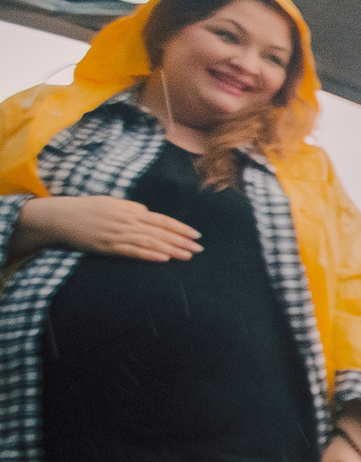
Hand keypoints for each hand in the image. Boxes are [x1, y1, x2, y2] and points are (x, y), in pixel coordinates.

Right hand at [11, 196, 200, 262]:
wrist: (59, 216)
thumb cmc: (86, 209)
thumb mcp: (111, 203)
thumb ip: (131, 209)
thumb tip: (148, 213)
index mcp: (128, 209)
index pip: (160, 219)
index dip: (179, 227)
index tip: (196, 234)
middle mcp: (125, 220)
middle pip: (159, 231)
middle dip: (181, 240)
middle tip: (200, 248)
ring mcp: (116, 233)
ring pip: (149, 241)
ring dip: (171, 248)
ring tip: (188, 255)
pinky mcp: (107, 246)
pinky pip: (131, 251)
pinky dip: (149, 254)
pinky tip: (164, 258)